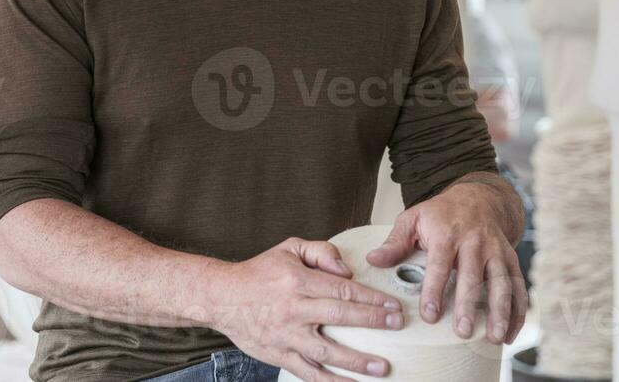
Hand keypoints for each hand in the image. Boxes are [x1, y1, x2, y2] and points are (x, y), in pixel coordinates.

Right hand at [208, 236, 404, 380]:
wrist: (222, 297)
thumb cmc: (259, 272)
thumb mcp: (289, 249)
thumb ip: (322, 252)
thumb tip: (347, 270)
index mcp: (297, 280)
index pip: (342, 289)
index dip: (371, 297)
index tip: (393, 304)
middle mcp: (293, 308)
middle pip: (339, 315)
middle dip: (372, 321)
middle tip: (397, 324)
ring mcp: (286, 335)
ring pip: (326, 350)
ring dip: (356, 361)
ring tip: (382, 367)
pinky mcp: (279, 355)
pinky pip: (308, 372)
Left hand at [366, 178, 527, 344]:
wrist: (479, 198)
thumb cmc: (441, 213)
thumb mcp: (413, 218)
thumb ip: (395, 241)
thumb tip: (373, 260)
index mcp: (447, 233)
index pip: (439, 264)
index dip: (434, 290)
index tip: (429, 315)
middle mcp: (475, 242)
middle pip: (473, 276)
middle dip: (469, 305)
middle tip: (463, 331)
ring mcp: (496, 251)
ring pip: (502, 282)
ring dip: (500, 311)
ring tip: (494, 338)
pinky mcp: (510, 259)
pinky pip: (519, 286)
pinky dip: (519, 310)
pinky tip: (511, 333)